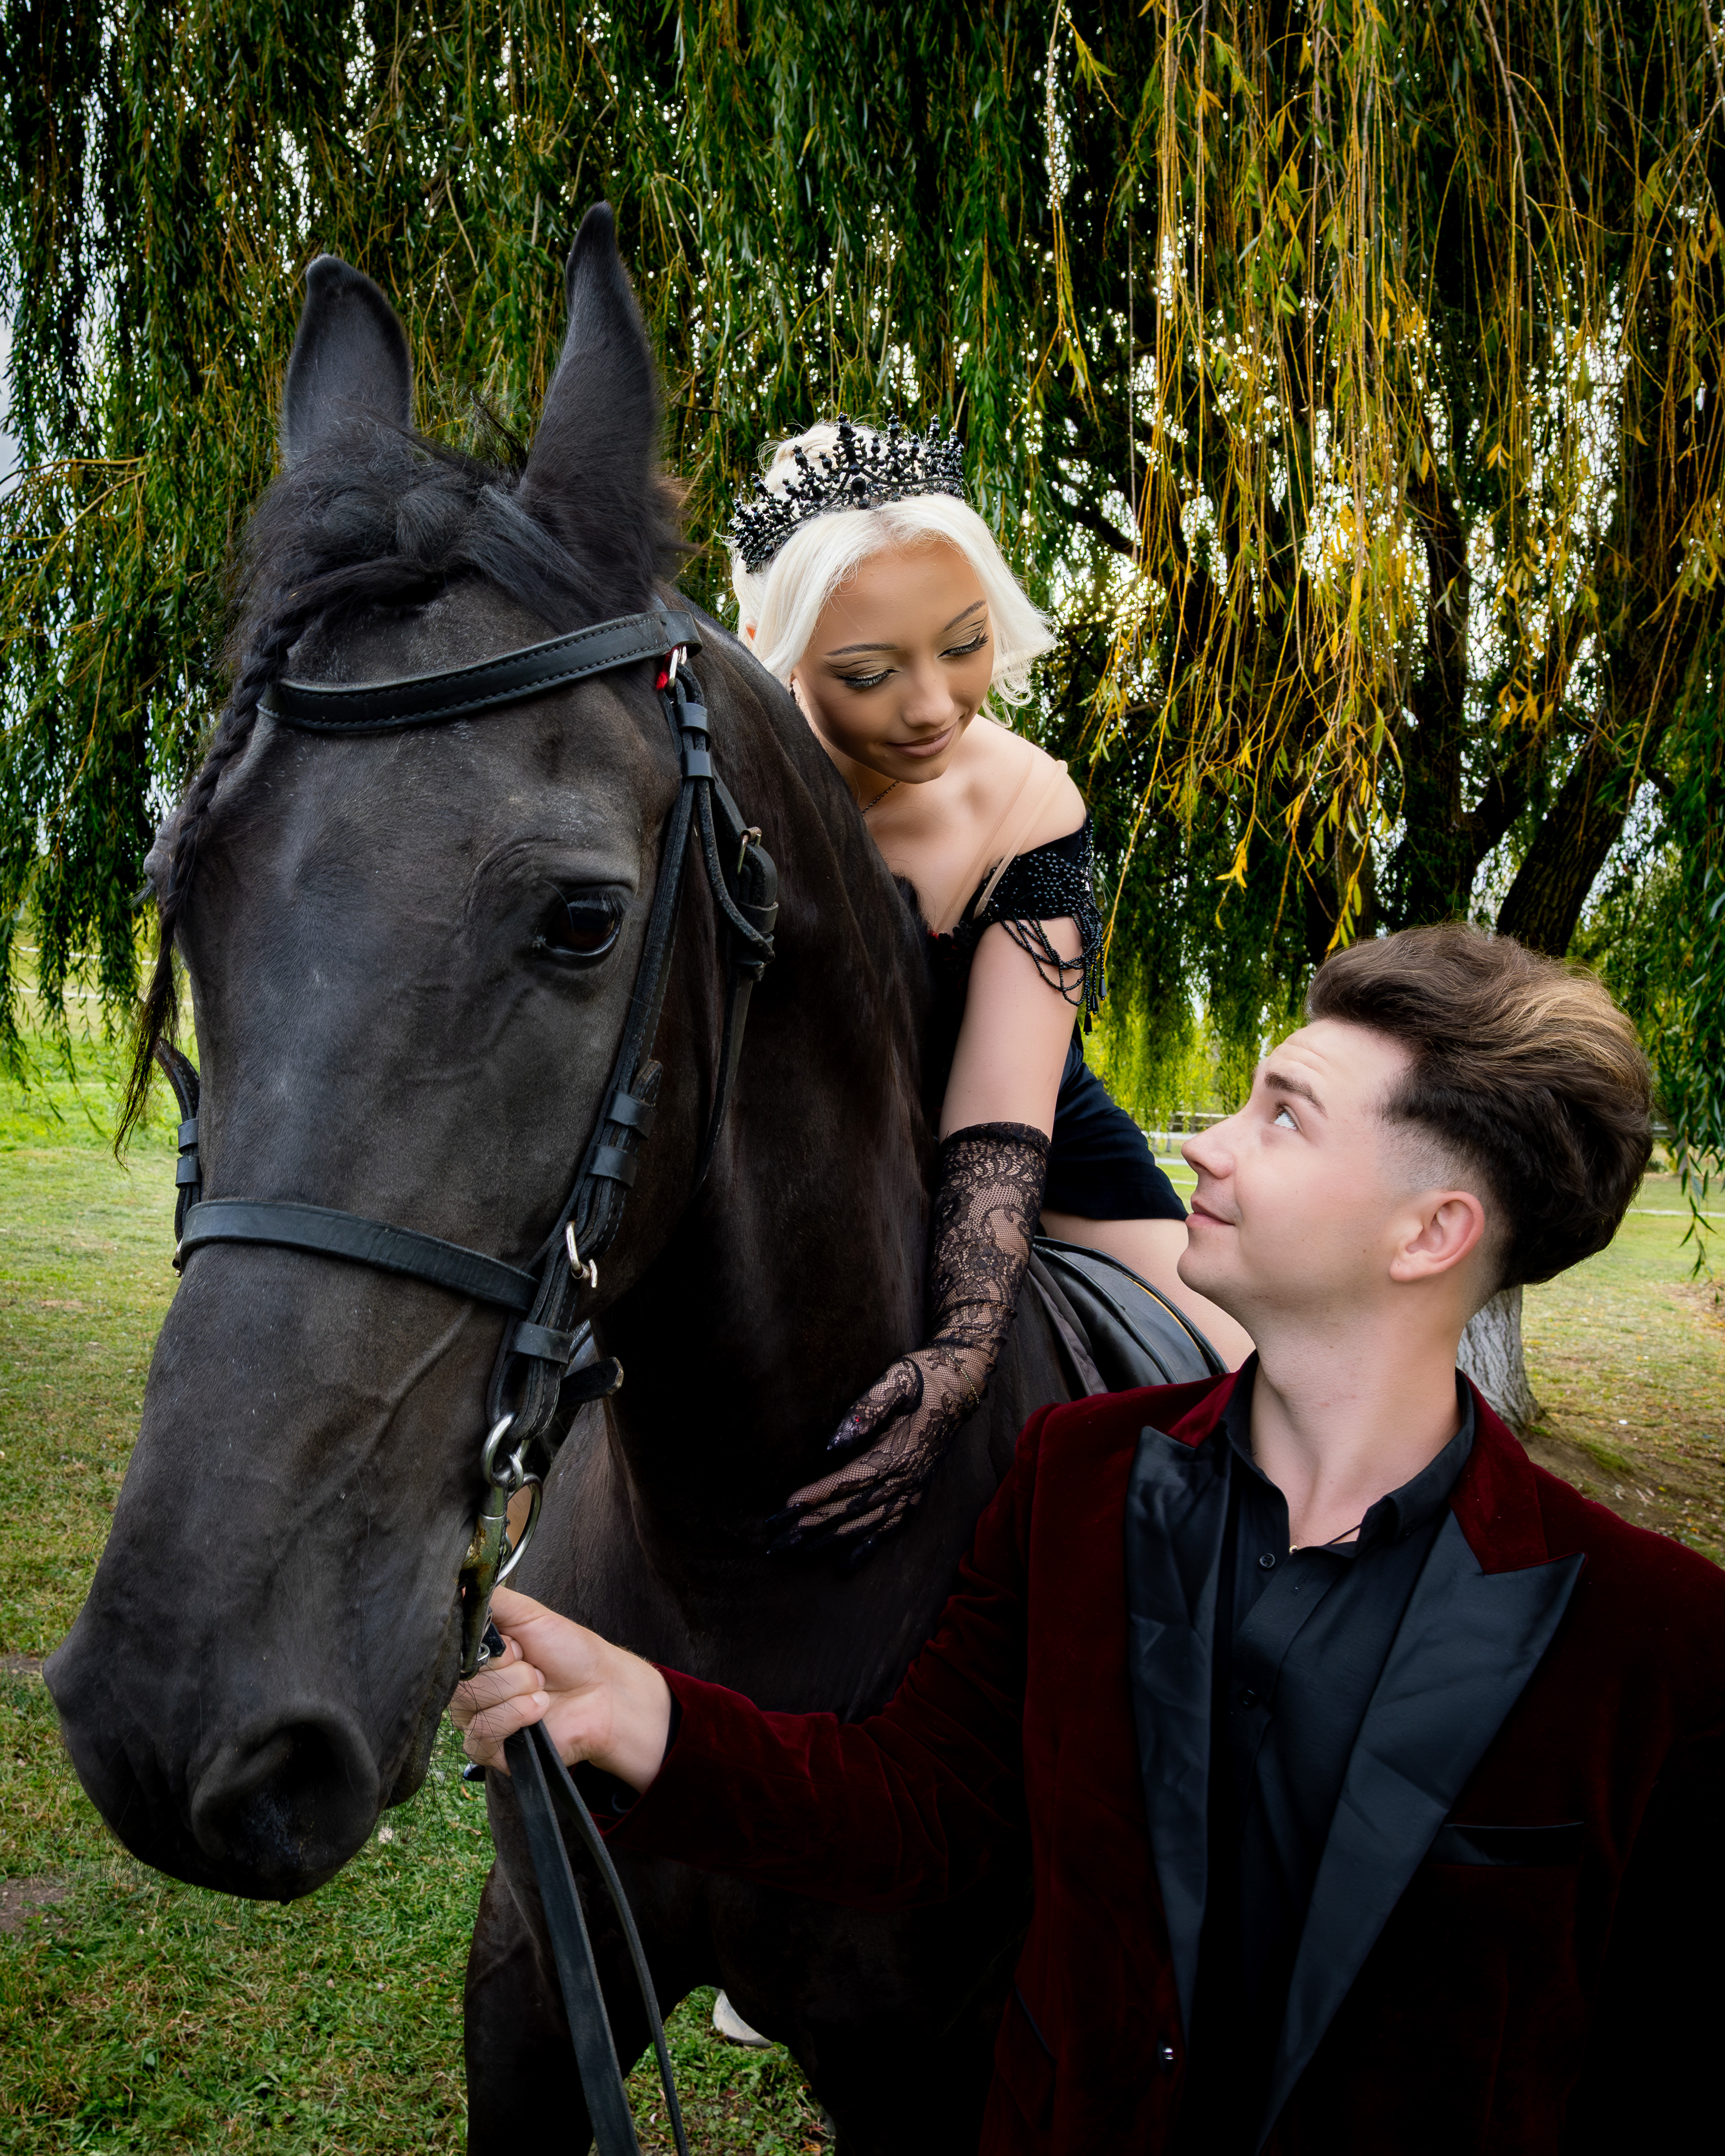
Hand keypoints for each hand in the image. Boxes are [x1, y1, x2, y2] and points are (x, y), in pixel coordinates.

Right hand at [447, 1585, 673, 1791]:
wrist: (603, 1689)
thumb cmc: (568, 1651)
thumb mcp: (529, 1613)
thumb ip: (491, 1599)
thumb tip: (457, 1584)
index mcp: (474, 1657)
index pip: (450, 1652)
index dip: (483, 1647)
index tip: (515, 1643)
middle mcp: (470, 1689)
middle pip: (459, 1681)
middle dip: (507, 1670)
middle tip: (534, 1666)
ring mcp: (478, 1720)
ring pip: (470, 1706)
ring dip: (516, 1691)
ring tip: (541, 1687)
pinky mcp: (491, 1751)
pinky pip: (481, 1735)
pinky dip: (515, 1716)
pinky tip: (539, 1709)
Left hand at [768, 1335, 985, 1561]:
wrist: (957, 1388)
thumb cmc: (921, 1380)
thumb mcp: (897, 1381)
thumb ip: (867, 1409)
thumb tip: (834, 1442)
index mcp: (897, 1453)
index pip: (849, 1480)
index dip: (817, 1496)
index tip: (787, 1508)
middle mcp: (905, 1479)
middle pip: (852, 1510)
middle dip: (813, 1526)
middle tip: (779, 1542)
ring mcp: (911, 1491)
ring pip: (866, 1525)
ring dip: (831, 1541)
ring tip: (798, 1553)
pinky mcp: (915, 1495)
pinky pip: (889, 1529)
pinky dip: (866, 1548)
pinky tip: (845, 1565)